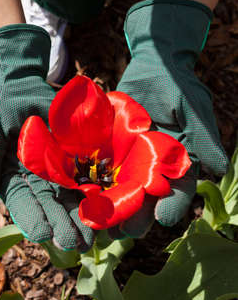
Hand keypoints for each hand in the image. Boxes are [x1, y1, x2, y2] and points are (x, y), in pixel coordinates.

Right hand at [0, 24, 93, 250]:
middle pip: (48, 205)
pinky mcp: (72, 157)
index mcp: (13, 176)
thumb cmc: (3, 104)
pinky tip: (101, 208)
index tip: (44, 234)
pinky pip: (82, 176)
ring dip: (78, 217)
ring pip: (68, 197)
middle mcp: (35, 177)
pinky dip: (91, 192)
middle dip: (61, 225)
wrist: (24, 82)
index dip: (33, 218)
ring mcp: (55, 169)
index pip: (23, 202)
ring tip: (91, 237)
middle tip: (76, 244)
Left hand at [108, 0, 227, 238]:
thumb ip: (203, 137)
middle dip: (137, 217)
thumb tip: (219, 167)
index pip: (179, 191)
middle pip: (146, 200)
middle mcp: (152, 168)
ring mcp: (129, 161)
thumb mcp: (192, 107)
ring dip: (110, 210)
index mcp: (177, 164)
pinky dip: (89, 185)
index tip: (167, 219)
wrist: (153, 65)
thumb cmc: (177, 85)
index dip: (174, 205)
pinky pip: (98, 171)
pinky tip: (79, 198)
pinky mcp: (108, 151)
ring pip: (120, 192)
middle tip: (126, 233)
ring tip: (99, 226)